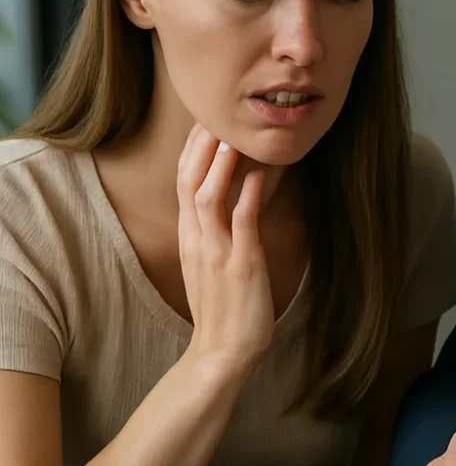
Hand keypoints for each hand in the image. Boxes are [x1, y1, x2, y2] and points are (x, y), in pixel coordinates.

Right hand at [177, 125, 274, 364]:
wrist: (222, 353)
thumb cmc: (225, 309)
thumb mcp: (212, 265)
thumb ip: (216, 234)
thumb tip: (234, 204)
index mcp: (190, 238)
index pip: (183, 183)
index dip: (193, 151)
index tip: (206, 122)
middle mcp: (197, 239)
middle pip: (188, 180)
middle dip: (200, 145)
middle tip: (216, 112)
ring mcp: (216, 251)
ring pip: (207, 195)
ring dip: (220, 161)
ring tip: (233, 132)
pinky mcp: (241, 263)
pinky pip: (243, 219)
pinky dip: (251, 192)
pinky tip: (263, 171)